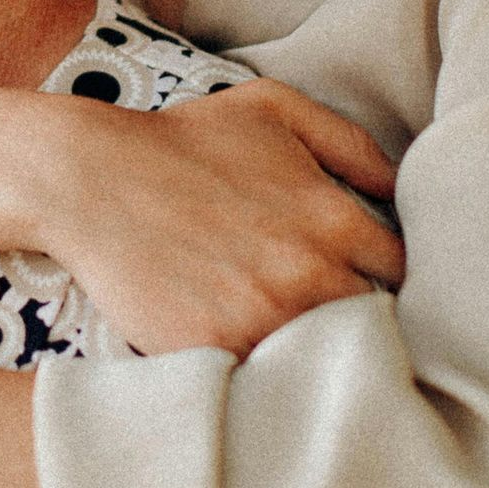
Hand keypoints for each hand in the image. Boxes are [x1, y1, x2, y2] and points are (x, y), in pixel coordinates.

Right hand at [48, 80, 403, 356]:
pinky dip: (261, 371)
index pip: (399, 272)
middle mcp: (311, 275)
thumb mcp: (274, 110)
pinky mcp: (217, 350)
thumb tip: (397, 190)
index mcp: (336, 221)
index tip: (356, 278)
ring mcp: (265, 318)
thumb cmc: (182, 141)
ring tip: (282, 334)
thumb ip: (351, 144)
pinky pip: (264, 377)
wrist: (89, 179)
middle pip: (368, 322)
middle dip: (350, 316)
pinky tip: (244, 350)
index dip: (379, 276)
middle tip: (319, 309)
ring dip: (309, 350)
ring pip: (320, 357)